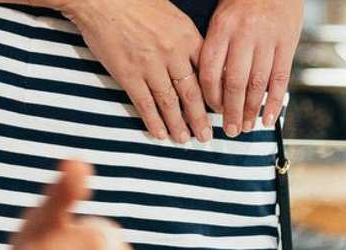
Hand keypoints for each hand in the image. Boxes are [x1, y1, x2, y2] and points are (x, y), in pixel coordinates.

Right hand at [62, 0, 211, 142]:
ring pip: (170, 103)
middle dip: (200, 118)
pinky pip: (144, 104)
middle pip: (192, 93)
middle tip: (206, 136)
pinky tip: (160, 134)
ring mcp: (150, 66)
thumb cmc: (134, 0)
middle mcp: (172, 53)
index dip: (213, 95)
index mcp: (186, 35)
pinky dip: (153, 121)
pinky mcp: (128, 75)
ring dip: (178, 125)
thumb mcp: (170, 12)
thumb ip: (183, 36)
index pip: (207, 72)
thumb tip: (191, 58)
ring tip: (184, 140)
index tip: (217, 110)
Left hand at [198, 0, 302, 136]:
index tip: (211, 111)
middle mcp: (244, 35)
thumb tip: (214, 85)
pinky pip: (280, 78)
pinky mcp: (288, 42)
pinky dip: (274, 101)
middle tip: (229, 131)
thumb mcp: (222, 16)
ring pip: (257, 84)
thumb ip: (218, 47)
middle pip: (234, 83)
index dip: (210, 97)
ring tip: (247, 127)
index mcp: (222, 28)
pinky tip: (269, 117)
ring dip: (251, 110)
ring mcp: (268, 39)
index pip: (211, 71)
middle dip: (231, 112)